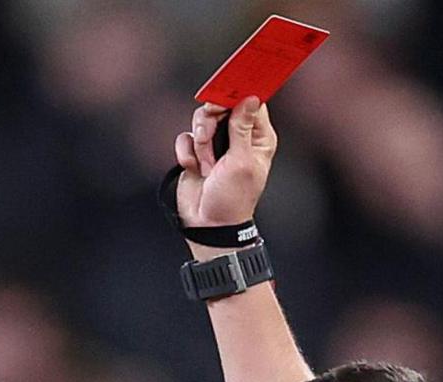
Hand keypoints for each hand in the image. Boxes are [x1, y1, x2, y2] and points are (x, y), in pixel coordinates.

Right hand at [173, 98, 277, 234]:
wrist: (208, 224)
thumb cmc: (233, 199)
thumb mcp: (241, 162)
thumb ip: (242, 128)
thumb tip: (250, 99)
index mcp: (257, 138)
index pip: (251, 103)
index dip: (236, 95)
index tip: (222, 96)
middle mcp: (238, 137)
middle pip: (221, 106)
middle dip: (210, 122)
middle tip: (208, 136)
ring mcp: (216, 144)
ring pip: (201, 120)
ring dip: (199, 142)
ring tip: (205, 163)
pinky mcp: (196, 152)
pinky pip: (185, 138)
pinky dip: (187, 153)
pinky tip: (194, 168)